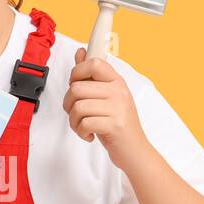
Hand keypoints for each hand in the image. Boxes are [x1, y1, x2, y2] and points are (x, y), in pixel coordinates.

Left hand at [63, 47, 148, 168]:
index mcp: (117, 81)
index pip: (94, 62)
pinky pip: (85, 123)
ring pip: (78, 106)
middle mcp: (119, 91)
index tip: (75, 85)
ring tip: (82, 126)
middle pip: (77, 87)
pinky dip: (81, 132)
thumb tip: (80, 52)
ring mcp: (118, 108)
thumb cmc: (118, 124)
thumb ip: (92, 76)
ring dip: (73, 121)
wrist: (135, 151)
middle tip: (76, 113)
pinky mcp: (114, 125)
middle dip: (68, 104)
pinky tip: (89, 134)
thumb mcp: (106, 97)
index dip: (76, 72)